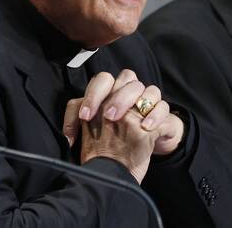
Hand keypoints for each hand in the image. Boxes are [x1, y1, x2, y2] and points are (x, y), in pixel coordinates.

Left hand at [62, 71, 184, 172]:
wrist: (136, 153)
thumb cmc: (111, 136)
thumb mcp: (91, 130)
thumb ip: (76, 123)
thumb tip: (67, 136)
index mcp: (110, 91)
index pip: (102, 79)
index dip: (93, 95)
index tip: (85, 117)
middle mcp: (130, 92)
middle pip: (127, 77)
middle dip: (116, 97)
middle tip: (108, 117)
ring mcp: (148, 102)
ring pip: (149, 88)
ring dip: (138, 101)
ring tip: (128, 122)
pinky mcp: (162, 115)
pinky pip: (163, 107)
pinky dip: (155, 115)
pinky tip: (145, 127)